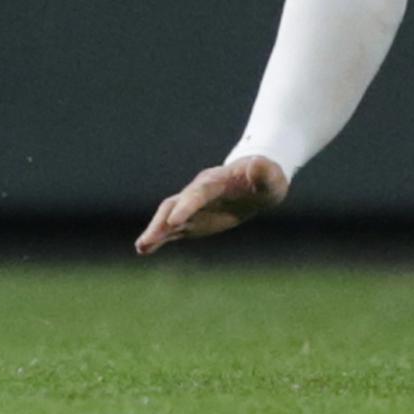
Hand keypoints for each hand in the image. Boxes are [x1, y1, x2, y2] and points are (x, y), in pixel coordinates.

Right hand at [134, 155, 288, 255]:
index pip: (199, 194)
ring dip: (156, 231)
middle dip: (162, 222)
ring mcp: (193, 207)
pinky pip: (172, 229)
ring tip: (142, 247)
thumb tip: (258, 163)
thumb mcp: (271, 176)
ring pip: (168, 217)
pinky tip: (145, 249)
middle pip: (176, 205)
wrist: (257, 182)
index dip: (187, 206)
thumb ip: (264, 172)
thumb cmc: (266, 179)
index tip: (174, 221)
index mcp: (217, 181)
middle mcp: (199, 193)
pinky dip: (159, 238)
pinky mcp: (192, 220)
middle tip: (146, 241)